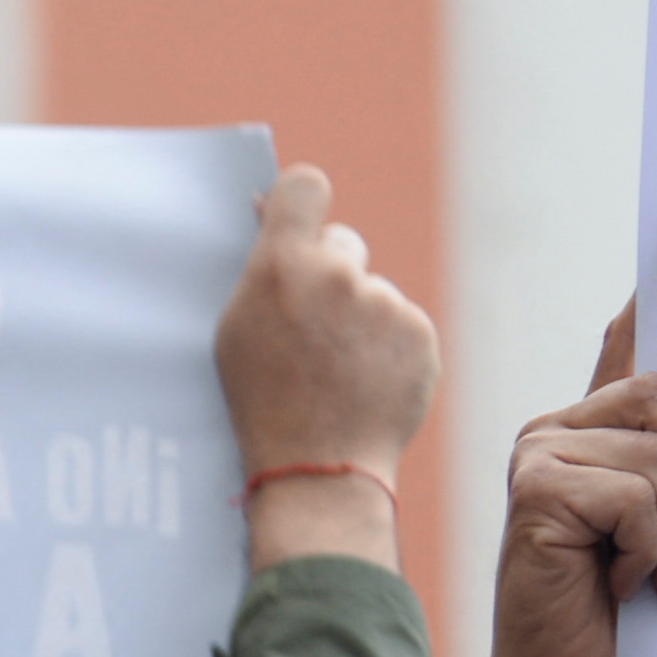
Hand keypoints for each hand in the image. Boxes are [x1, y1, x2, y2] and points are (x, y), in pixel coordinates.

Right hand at [214, 165, 434, 569]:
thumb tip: (272, 210)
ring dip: (361, 320)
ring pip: (374, 293)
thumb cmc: (263, 405)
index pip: (305, 187)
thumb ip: (263, 271)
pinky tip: (365, 384)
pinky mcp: (419, 332)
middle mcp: (337, 274)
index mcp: (280, 267)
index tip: (301, 223)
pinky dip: (388, 349)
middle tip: (313, 332)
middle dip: (332, 275)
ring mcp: (384, 303)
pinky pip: (401, 325)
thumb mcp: (237, 333)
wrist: (317, 469)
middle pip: (345, 244)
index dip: (303, 203)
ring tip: (338, 374)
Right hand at [463, 349, 656, 656]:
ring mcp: (536, 456)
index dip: (650, 297)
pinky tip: (619, 582)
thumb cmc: (620, 598)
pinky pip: (633, 498)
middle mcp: (556, 426)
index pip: (628, 339)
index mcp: (589, 420)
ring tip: (656, 576)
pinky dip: (645, 551)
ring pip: (656, 459)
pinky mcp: (535, 494)